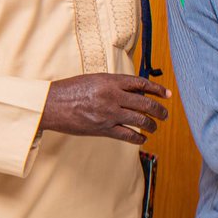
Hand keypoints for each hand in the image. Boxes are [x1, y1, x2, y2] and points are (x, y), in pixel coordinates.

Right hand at [39, 73, 169, 144]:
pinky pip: (127, 135)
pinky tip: (142, 138)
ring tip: (155, 126)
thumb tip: (137, 93)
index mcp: (110, 81)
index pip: (142, 84)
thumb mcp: (95, 79)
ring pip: (140, 120)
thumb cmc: (71, 90)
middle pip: (145, 104)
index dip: (157, 89)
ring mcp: (108, 113)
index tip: (167, 94)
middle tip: (165, 114)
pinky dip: (138, 137)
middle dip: (159, 110)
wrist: (49, 104)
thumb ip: (115, 84)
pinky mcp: (102, 128)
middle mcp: (112, 96)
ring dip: (152, 124)